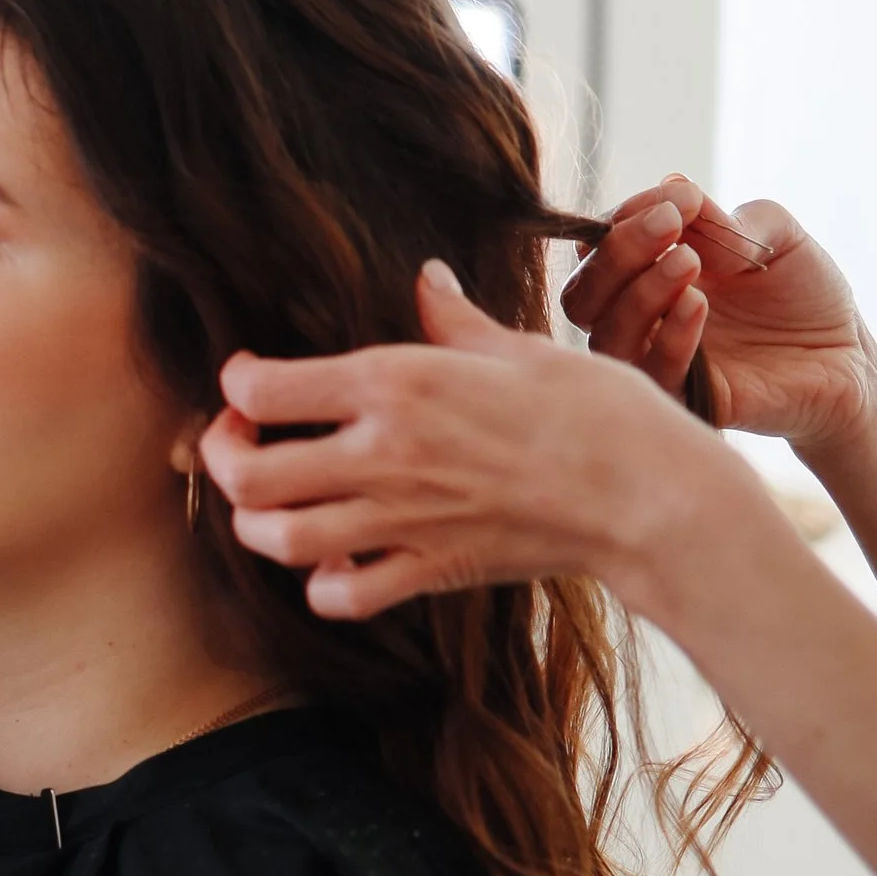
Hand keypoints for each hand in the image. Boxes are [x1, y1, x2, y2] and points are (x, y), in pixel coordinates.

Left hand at [200, 262, 745, 622]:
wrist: (653, 499)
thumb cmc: (599, 412)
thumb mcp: (521, 346)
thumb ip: (454, 319)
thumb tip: (428, 278)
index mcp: (396, 382)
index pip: (259, 389)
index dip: (236, 385)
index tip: (250, 382)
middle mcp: (383, 454)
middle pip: (244, 475)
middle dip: (223, 459)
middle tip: (242, 444)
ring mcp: (402, 521)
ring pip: (276, 541)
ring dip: (259, 524)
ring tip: (279, 503)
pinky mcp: (431, 572)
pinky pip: (340, 596)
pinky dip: (322, 585)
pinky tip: (339, 560)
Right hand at [561, 178, 876, 463]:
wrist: (849, 353)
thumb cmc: (803, 289)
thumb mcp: (772, 233)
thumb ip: (720, 216)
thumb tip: (672, 187)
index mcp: (647, 273)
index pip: (597, 251)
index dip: (621, 221)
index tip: (677, 200)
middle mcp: (641, 320)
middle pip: (582, 297)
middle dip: (617, 254)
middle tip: (669, 225)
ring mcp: (659, 361)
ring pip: (606, 337)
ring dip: (639, 292)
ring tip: (687, 260)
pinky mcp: (690, 401)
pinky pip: (655, 376)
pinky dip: (669, 336)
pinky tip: (699, 304)